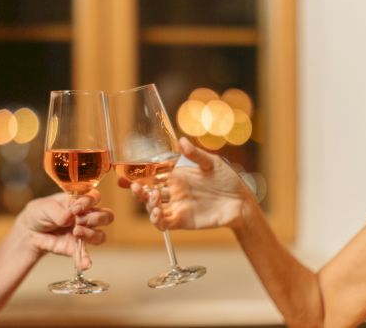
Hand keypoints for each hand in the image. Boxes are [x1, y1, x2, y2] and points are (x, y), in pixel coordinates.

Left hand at [15, 189, 113, 268]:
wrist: (29, 231)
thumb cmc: (40, 213)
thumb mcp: (45, 207)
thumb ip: (58, 212)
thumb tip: (69, 217)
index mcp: (80, 201)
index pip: (95, 198)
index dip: (89, 202)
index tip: (75, 208)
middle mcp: (86, 216)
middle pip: (106, 216)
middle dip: (96, 218)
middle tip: (79, 220)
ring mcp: (83, 233)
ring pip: (100, 235)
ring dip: (91, 234)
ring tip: (75, 233)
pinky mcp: (76, 248)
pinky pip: (85, 255)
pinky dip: (86, 260)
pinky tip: (85, 264)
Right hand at [120, 137, 254, 230]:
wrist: (241, 202)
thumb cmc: (228, 180)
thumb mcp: (212, 163)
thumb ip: (195, 154)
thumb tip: (181, 141)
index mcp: (177, 176)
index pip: (152, 174)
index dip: (137, 174)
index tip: (124, 173)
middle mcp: (174, 192)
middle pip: (148, 192)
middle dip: (137, 190)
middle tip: (134, 187)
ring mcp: (177, 207)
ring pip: (153, 208)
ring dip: (148, 205)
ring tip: (153, 199)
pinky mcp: (182, 221)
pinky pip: (164, 223)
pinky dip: (157, 220)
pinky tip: (157, 214)